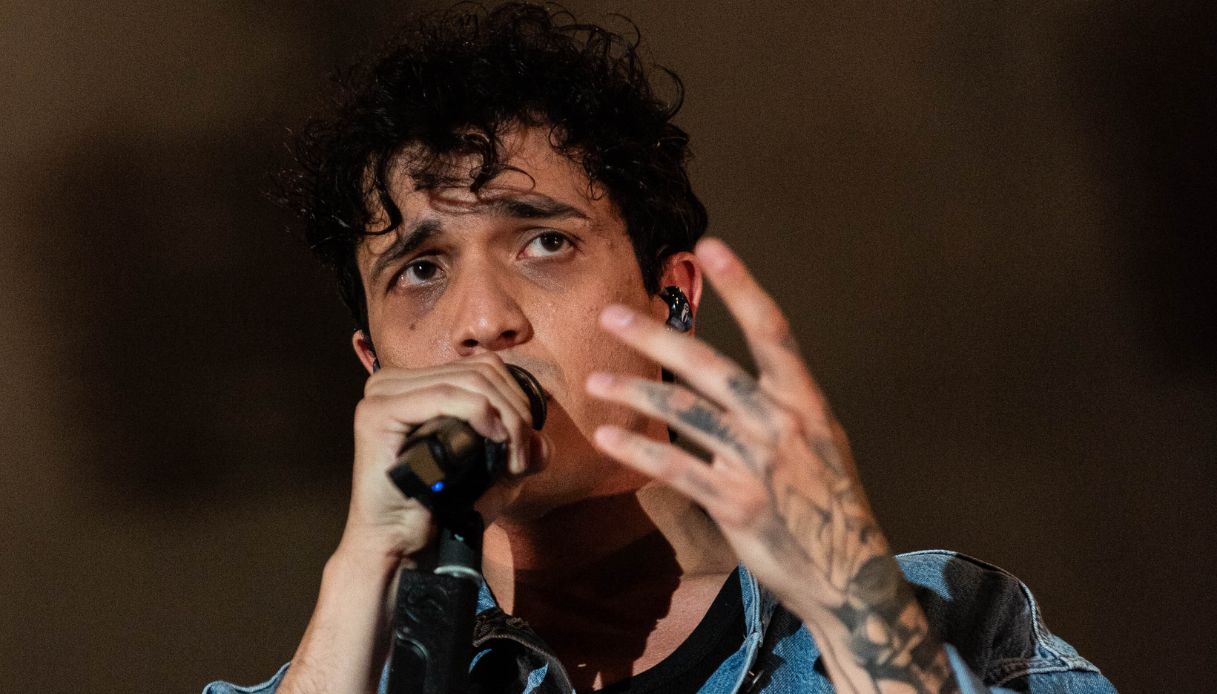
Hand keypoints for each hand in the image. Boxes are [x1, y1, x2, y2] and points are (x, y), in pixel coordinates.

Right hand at [343, 352, 547, 564]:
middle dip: (515, 412)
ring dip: (505, 419)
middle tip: (521, 458)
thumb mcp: (494, 474)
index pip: (482, 367)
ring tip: (512, 460)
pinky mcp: (377, 413)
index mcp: (416, 383)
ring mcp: (382, 393)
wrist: (402, 546)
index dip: (516, 400)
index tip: (525, 448)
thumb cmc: (441, 510)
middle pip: (480, 372)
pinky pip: (444, 396)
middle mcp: (394, 381)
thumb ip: (521, 450)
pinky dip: (480, 413)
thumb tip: (542, 442)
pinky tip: (494, 439)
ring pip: (469, 382)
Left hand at [585, 238, 956, 691]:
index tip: (711, 248)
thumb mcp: (818, 442)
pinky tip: (609, 437)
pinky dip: (639, 451)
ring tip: (595, 384)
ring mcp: (758, 463)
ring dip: (634, 393)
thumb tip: (720, 382)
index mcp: (805, 401)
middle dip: (656, 338)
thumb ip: (773, 407)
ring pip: (684, 414)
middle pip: (710, 366)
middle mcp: (782, 423)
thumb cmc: (827, 503)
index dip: (741, 287)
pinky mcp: (735, 503)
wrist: (847, 573)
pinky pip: (676, 468)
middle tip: (611, 316)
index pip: (772, 330)